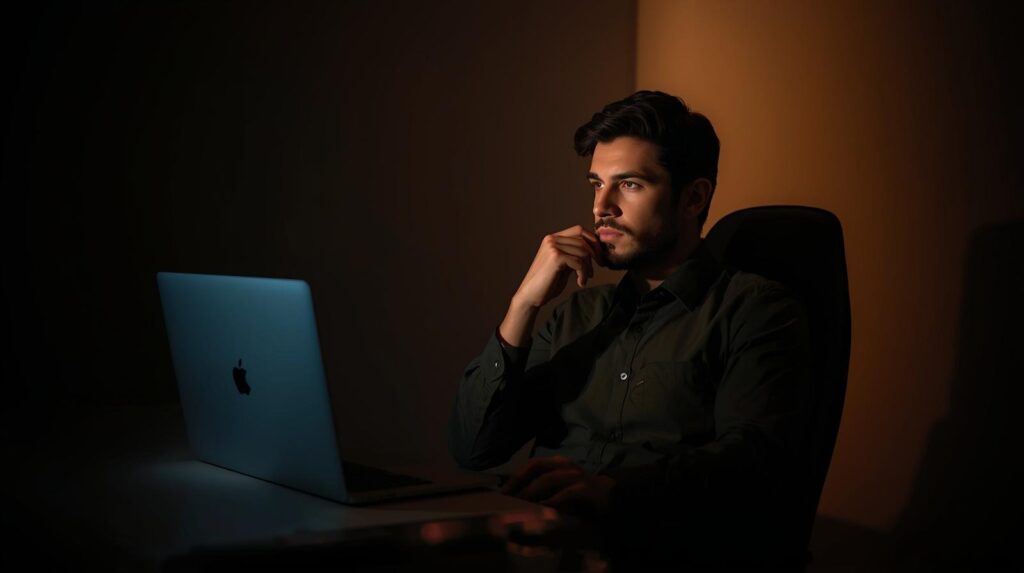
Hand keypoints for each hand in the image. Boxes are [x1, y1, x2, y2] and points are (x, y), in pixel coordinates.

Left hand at [500, 455, 614, 516]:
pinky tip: (543, 508)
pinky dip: (552, 500)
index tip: (501, 490)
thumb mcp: (558, 489)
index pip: (531, 464)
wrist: (609, 496)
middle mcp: (564, 465)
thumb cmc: (579, 493)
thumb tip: (517, 497)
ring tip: (520, 502)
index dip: (515, 475)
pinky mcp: (584, 488)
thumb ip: (542, 490)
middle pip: (536, 466)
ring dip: (531, 490)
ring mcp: (574, 475)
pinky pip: (565, 492)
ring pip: (548, 478)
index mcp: (556, 463)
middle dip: (519, 479)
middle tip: (506, 495)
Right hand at [512, 225, 605, 309]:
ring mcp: (553, 247)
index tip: (599, 256)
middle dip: (595, 254)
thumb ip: (574, 255)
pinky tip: (580, 283)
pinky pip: (579, 262)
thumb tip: (594, 251)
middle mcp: (552, 239)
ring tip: (584, 279)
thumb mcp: (564, 266)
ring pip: (583, 252)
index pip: (579, 230)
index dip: (593, 241)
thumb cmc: (547, 283)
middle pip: (583, 240)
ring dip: (588, 268)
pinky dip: (584, 274)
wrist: (530, 296)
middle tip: (598, 269)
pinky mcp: (556, 257)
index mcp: (553, 238)